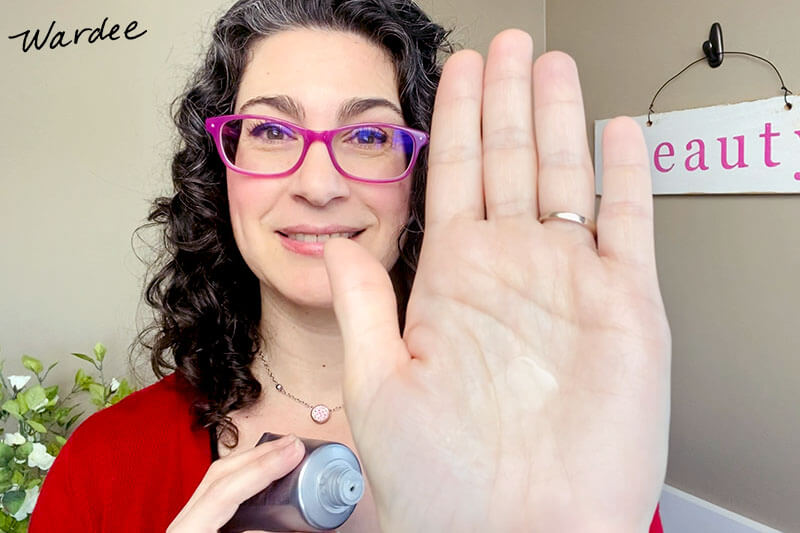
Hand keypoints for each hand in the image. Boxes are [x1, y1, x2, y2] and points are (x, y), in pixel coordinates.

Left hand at [167, 434, 304, 532]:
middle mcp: (183, 523)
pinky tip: (264, 470)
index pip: (224, 491)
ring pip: (219, 477)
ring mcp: (187, 521)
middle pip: (220, 474)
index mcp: (188, 532)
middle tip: (295, 443)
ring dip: (255, 459)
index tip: (294, 452)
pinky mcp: (197, 523)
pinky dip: (245, 474)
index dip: (262, 469)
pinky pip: (220, 489)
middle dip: (261, 455)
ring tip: (285, 449)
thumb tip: (304, 524)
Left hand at [324, 30, 669, 531]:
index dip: (455, 119)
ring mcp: (569, 282)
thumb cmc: (444, 481)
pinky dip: (627, 175)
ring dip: (559, 116)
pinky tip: (617, 132)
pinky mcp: (626, 306)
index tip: (457, 70)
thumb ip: (365, 304)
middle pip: (508, 160)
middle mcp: (511, 273)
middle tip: (508, 43)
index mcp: (452, 283)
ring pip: (564, 175)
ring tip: (552, 64)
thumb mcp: (379, 385)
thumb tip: (334, 241)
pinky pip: (629, 222)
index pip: (454, 177)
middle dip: (507, 97)